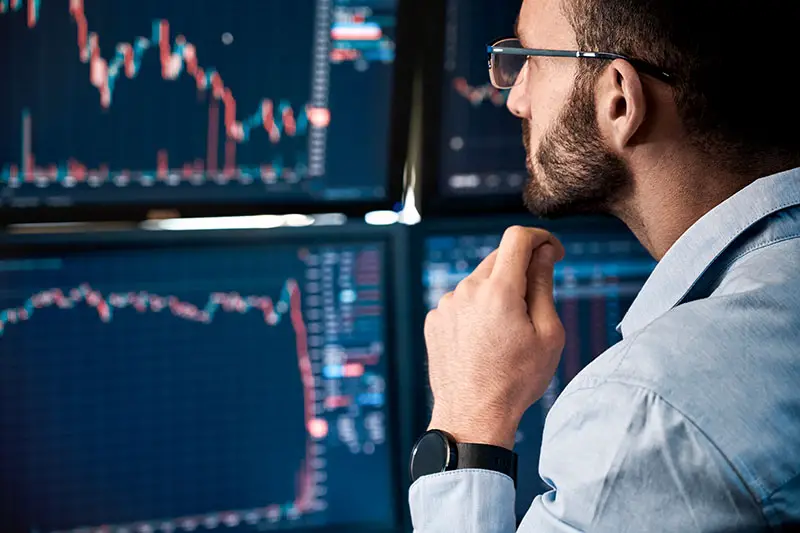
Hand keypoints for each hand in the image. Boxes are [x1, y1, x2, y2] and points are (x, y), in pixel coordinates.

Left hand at [424, 226, 565, 449]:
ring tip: (506, 333)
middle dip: (520, 269)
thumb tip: (543, 254)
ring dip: (496, 292)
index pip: (517, 238)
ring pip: (478, 282)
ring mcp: (446, 305)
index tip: (551, 252)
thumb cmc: (516, 380)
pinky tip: (483, 341)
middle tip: (534, 302)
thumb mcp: (547, 334)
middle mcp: (467, 290)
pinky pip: (461, 302)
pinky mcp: (434, 320)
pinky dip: (475, 310)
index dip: (540, 238)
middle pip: (499, 259)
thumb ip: (543, 286)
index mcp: (499, 291)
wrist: (472, 416)